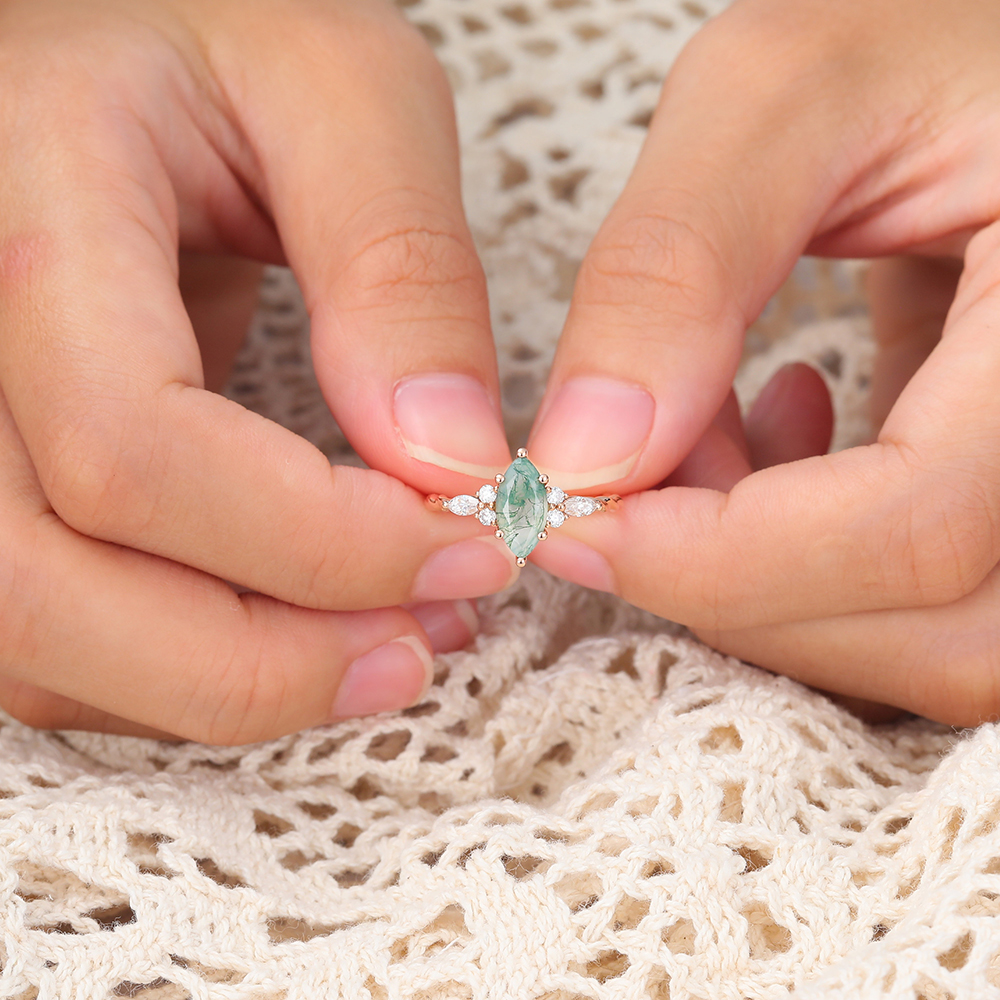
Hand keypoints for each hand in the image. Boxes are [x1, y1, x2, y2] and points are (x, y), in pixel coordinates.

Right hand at [0, 0, 515, 741]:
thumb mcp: (339, 91)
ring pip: (39, 645)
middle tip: (425, 642)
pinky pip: (55, 638)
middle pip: (48, 593)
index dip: (319, 540)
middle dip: (264, 661)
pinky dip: (186, 671)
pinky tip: (303, 633)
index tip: (475, 542)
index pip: (132, 451)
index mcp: (21, 217)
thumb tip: (449, 458)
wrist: (108, 60)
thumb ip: (398, 265)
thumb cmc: (218, 43)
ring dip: (230, 685)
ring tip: (390, 648)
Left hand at [525, 0, 999, 725]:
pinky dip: (810, 551)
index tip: (571, 522)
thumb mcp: (790, 94)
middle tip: (621, 482)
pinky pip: (929, 597)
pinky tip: (778, 424)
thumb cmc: (939, 33)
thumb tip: (583, 459)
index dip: (722, 557)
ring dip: (768, 576)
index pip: (917, 527)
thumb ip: (676, 265)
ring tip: (714, 430)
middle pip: (930, 624)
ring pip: (929, 639)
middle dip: (732, 581)